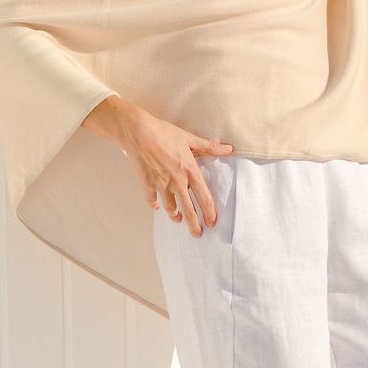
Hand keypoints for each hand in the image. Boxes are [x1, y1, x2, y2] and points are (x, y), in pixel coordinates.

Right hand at [82, 96, 232, 235]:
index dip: (209, 213)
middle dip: (194, 225)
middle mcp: (177, 182)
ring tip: (178, 220)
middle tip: (197, 234)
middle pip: (188, 209)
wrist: (138, 132)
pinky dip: (154, 205)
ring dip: (175, 215)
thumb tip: (229, 149)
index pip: (204, 198)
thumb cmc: (164, 132)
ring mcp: (161, 185)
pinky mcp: (146, 184)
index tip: (212, 223)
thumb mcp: (189, 139)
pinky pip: (152, 199)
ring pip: (170, 207)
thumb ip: (210, 147)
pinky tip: (156, 207)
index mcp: (190, 172)